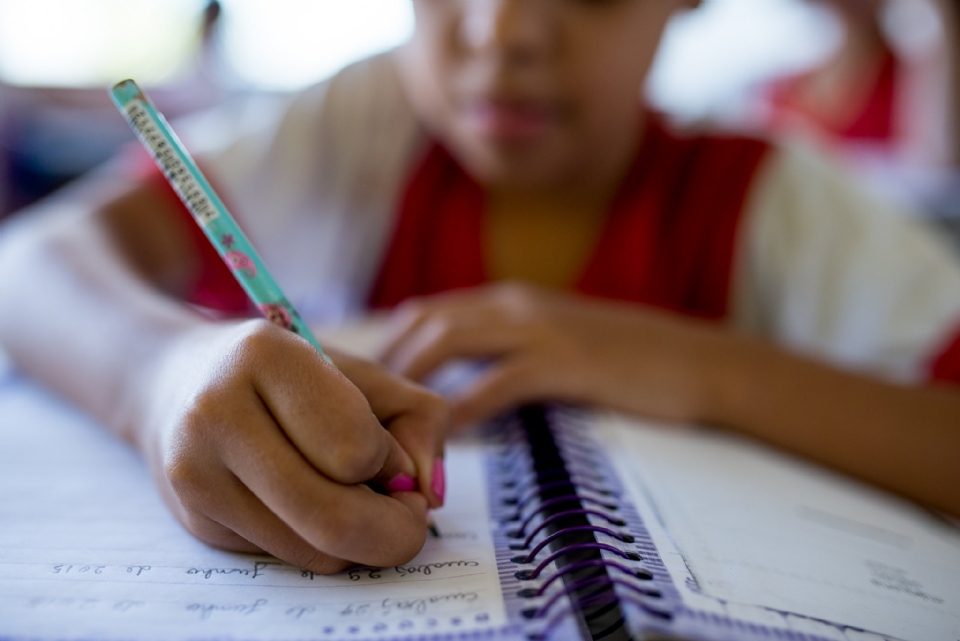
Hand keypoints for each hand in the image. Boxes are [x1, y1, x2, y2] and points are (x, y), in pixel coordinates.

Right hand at [141, 319, 447, 574]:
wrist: (176, 381)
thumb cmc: (288, 374)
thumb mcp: (361, 372)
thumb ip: (418, 417)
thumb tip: (428, 494)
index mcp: (265, 357)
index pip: (354, 448)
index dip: (389, 461)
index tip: (387, 453)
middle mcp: (216, 414)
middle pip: (332, 517)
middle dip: (393, 530)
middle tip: (409, 515)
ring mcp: (195, 474)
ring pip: (313, 550)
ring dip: (359, 540)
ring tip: (355, 498)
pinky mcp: (194, 521)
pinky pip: (287, 559)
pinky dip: (321, 544)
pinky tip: (310, 504)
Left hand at [380, 283, 728, 428]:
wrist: (699, 361)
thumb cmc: (626, 362)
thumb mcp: (558, 345)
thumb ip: (508, 353)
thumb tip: (459, 385)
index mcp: (511, 300)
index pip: (428, 311)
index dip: (389, 346)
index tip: (365, 386)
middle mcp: (516, 305)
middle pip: (426, 321)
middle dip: (386, 363)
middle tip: (360, 410)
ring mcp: (541, 328)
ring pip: (450, 340)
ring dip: (412, 381)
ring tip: (387, 421)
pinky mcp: (566, 361)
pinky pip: (497, 380)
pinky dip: (464, 406)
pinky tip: (445, 434)